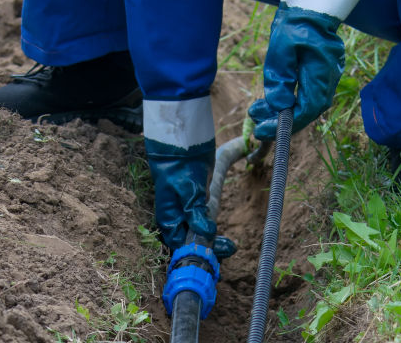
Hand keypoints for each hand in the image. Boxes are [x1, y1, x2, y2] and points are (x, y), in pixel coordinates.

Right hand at [143, 97, 235, 258]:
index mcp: (170, 218)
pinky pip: (205, 220)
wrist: (183, 141)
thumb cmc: (181, 165)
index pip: (180, 244)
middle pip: (191, 241)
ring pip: (200, 232)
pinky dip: (213, 226)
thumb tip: (206, 232)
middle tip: (229, 249)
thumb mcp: (189, 189)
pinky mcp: (198, 200)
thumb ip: (196, 212)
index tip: (214, 260)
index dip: (196, 253)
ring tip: (231, 245)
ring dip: (213, 239)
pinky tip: (225, 234)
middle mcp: (178, 217)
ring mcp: (188, 209)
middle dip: (209, 248)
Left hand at [248, 0, 367, 139]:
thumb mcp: (281, 50)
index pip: (305, 111)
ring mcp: (326, 78)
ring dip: (281, 111)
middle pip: (306, 112)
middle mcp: (328, 81)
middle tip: (256, 124)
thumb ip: (280, 78)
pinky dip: (288, 101)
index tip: (262, 130)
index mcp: (320, 75)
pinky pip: (305, 95)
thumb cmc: (296, 24)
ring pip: (305, 104)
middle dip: (280, 121)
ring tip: (256, 111)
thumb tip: (278, 105)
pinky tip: (271, 100)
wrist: (311, 6)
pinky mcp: (320, 74)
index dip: (284, 124)